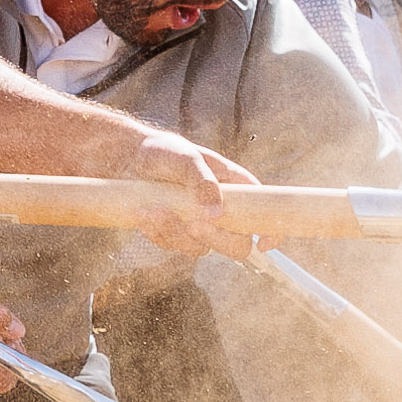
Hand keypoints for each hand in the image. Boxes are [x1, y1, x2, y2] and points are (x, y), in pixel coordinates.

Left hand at [120, 127, 261, 258]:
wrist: (128, 160)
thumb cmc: (164, 152)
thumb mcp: (186, 158)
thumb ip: (203, 182)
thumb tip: (216, 214)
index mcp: (236, 188)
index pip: (265, 212)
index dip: (273, 231)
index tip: (265, 243)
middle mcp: (222, 211)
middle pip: (237, 244)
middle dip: (215, 238)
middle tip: (192, 223)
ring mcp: (199, 226)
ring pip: (200, 248)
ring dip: (176, 232)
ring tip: (152, 209)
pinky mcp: (175, 234)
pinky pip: (172, 245)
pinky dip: (158, 233)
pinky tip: (143, 213)